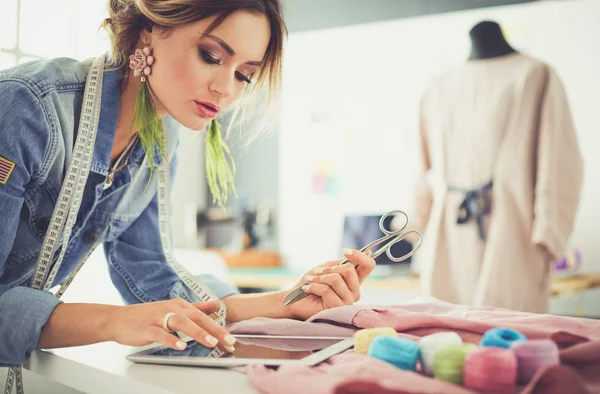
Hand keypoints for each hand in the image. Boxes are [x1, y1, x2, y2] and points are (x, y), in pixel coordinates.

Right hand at [109, 298, 236, 351]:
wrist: (118, 319)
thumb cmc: (147, 316)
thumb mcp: (174, 308)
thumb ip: (196, 308)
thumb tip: (216, 305)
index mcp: (181, 305)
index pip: (204, 317)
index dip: (219, 328)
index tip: (232, 340)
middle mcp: (172, 309)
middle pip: (197, 319)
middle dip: (215, 331)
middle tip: (229, 342)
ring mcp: (159, 317)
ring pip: (182, 324)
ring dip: (198, 333)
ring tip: (211, 343)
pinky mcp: (147, 328)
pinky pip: (161, 334)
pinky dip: (171, 339)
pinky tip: (181, 346)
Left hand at [286, 249, 375, 320]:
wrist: (294, 300)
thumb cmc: (310, 283)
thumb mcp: (325, 268)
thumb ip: (339, 263)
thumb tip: (353, 254)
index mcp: (354, 280)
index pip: (368, 266)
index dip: (360, 256)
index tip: (345, 251)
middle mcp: (354, 291)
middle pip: (349, 270)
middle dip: (329, 268)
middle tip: (316, 271)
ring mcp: (348, 301)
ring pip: (336, 279)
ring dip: (318, 277)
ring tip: (309, 280)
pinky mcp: (337, 308)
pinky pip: (326, 290)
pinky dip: (313, 286)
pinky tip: (307, 289)